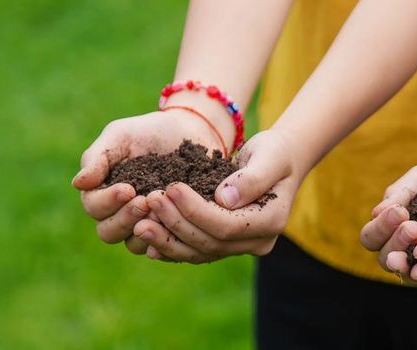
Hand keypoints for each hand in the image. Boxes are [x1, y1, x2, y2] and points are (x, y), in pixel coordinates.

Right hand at [73, 109, 233, 254]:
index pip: (94, 207)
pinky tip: (176, 224)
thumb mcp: (120, 136)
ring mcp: (143, 224)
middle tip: (145, 201)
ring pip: (133, 244)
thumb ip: (97, 157)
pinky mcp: (168, 230)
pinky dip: (166, 238)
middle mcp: (118, 213)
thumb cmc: (148, 132)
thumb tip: (77, 183)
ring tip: (162, 211)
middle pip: (108, 232)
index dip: (108, 202)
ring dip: (145, 230)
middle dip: (125, 218)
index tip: (128, 189)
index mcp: (101, 191)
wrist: (187, 133)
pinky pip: (162, 247)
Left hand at [133, 129, 301, 262]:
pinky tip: (146, 239)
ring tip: (139, 225)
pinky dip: (169, 246)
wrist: (278, 161)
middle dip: (176, 223)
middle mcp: (256, 242)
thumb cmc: (275, 153)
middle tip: (149, 201)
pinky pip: (194, 251)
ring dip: (166, 240)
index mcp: (271, 222)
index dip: (196, 211)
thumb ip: (252, 178)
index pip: (227, 226)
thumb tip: (224, 198)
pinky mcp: (223, 244)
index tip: (171, 189)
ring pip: (198, 252)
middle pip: (209, 242)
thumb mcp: (271, 156)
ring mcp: (239, 247)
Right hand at [360, 165, 416, 281]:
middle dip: (394, 241)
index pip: (371, 236)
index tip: (400, 213)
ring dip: (410, 256)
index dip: (381, 227)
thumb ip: (402, 190)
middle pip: (382, 256)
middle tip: (413, 227)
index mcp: (390, 229)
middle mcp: (402, 250)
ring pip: (403, 271)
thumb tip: (377, 211)